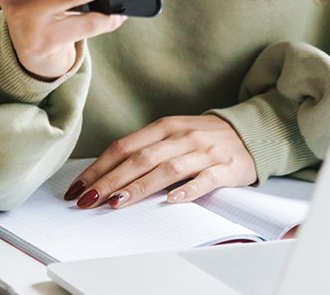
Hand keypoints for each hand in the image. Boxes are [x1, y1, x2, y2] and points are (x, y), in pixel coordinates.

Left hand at [62, 116, 257, 208]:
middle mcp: (182, 137)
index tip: (78, 187)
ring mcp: (204, 152)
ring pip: (167, 169)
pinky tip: (172, 200)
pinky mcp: (225, 168)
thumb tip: (106, 173)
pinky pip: (205, 179)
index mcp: (165, 127)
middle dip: (110, 180)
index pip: (124, 146)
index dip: (99, 167)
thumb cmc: (204, 138)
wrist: (252, 132)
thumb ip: (145, 149)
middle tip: (87, 200)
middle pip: (140, 159)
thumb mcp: (173, 135)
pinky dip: (188, 189)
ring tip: (116, 202)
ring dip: (139, 186)